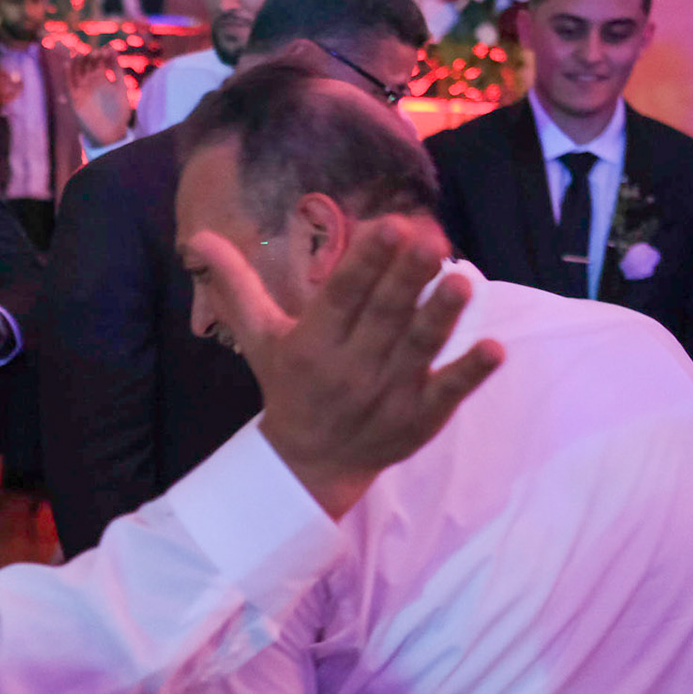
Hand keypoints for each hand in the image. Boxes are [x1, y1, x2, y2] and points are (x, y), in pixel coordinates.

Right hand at [67, 50, 131, 146]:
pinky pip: (68, 82)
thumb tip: (111, 48)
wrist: (110, 134)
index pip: (99, 60)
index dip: (103, 54)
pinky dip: (66, 73)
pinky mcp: (74, 98)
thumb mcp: (120, 88)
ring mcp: (82, 89)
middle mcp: (91, 82)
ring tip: (85, 56)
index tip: (108, 50)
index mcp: (102, 78)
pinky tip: (68, 63)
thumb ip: (116, 70)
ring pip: (76, 70)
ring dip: (79, 63)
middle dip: (91, 57)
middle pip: (87, 63)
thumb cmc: (119, 112)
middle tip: (96, 53)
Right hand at [188, 217, 503, 519]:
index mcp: (312, 345)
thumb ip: (236, 286)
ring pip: (417, 351)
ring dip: (439, 319)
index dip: (365, 263)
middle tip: (432, 239)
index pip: (342, 298)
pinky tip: (495, 348)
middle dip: (406, 280)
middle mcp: (349, 370)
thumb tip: (197, 239)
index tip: (388, 227)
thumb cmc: (288, 386)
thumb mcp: (259, 338)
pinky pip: (447, 395)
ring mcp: (388, 396)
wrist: (309, 466)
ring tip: (463, 282)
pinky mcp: (419, 420)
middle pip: (383, 319)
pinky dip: (469, 374)